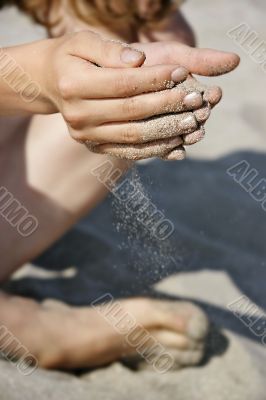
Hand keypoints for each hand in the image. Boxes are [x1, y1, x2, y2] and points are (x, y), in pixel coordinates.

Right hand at [43, 31, 204, 148]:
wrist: (50, 83)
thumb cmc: (72, 57)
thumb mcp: (83, 41)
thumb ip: (110, 49)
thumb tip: (139, 59)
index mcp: (73, 84)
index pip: (123, 83)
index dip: (155, 78)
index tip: (182, 72)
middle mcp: (78, 114)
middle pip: (132, 112)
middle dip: (167, 105)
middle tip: (196, 100)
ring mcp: (85, 135)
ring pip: (134, 136)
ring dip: (167, 130)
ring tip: (193, 122)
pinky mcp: (94, 147)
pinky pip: (130, 151)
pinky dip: (156, 149)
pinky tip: (178, 142)